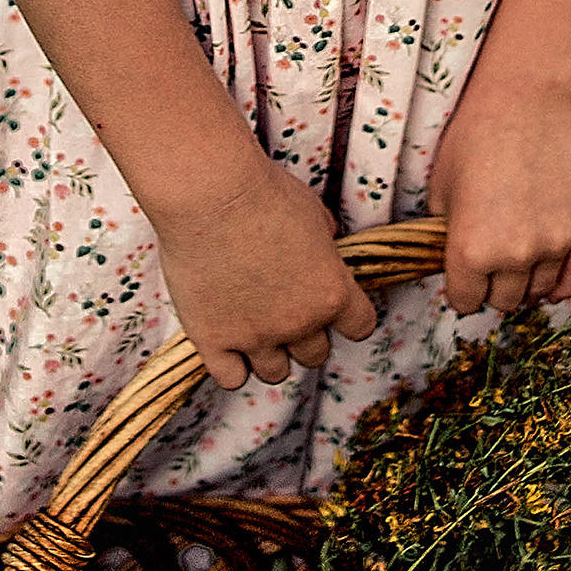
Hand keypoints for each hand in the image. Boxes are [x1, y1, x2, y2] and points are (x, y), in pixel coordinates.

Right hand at [153, 160, 378, 390]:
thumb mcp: (312, 210)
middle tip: (284, 309)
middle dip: (304, 335)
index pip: (360, 328)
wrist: (210, 194)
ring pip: (275, 373)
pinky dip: (231, 365)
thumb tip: (327, 242)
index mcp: (332, 292)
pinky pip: (232, 378)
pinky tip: (226, 342)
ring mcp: (255, 335)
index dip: (348, 318)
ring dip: (269, 354)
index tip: (333, 307)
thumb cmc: (263, 192)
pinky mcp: (213, 339)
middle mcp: (299, 323)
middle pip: (315, 355)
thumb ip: (325, 238)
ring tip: (254, 327)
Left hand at [427, 73, 570, 315]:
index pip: (465, 303)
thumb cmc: (476, 136)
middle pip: (503, 301)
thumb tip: (457, 267)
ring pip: (540, 292)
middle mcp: (515, 256)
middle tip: (492, 262)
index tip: (464, 275)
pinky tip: (553, 278)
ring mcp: (557, 243)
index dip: (462, 288)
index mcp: (471, 251)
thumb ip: (447, 238)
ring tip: (521, 258)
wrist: (528, 97)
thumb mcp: (441, 191)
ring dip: (527, 281)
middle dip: (493, 286)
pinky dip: (563, 282)